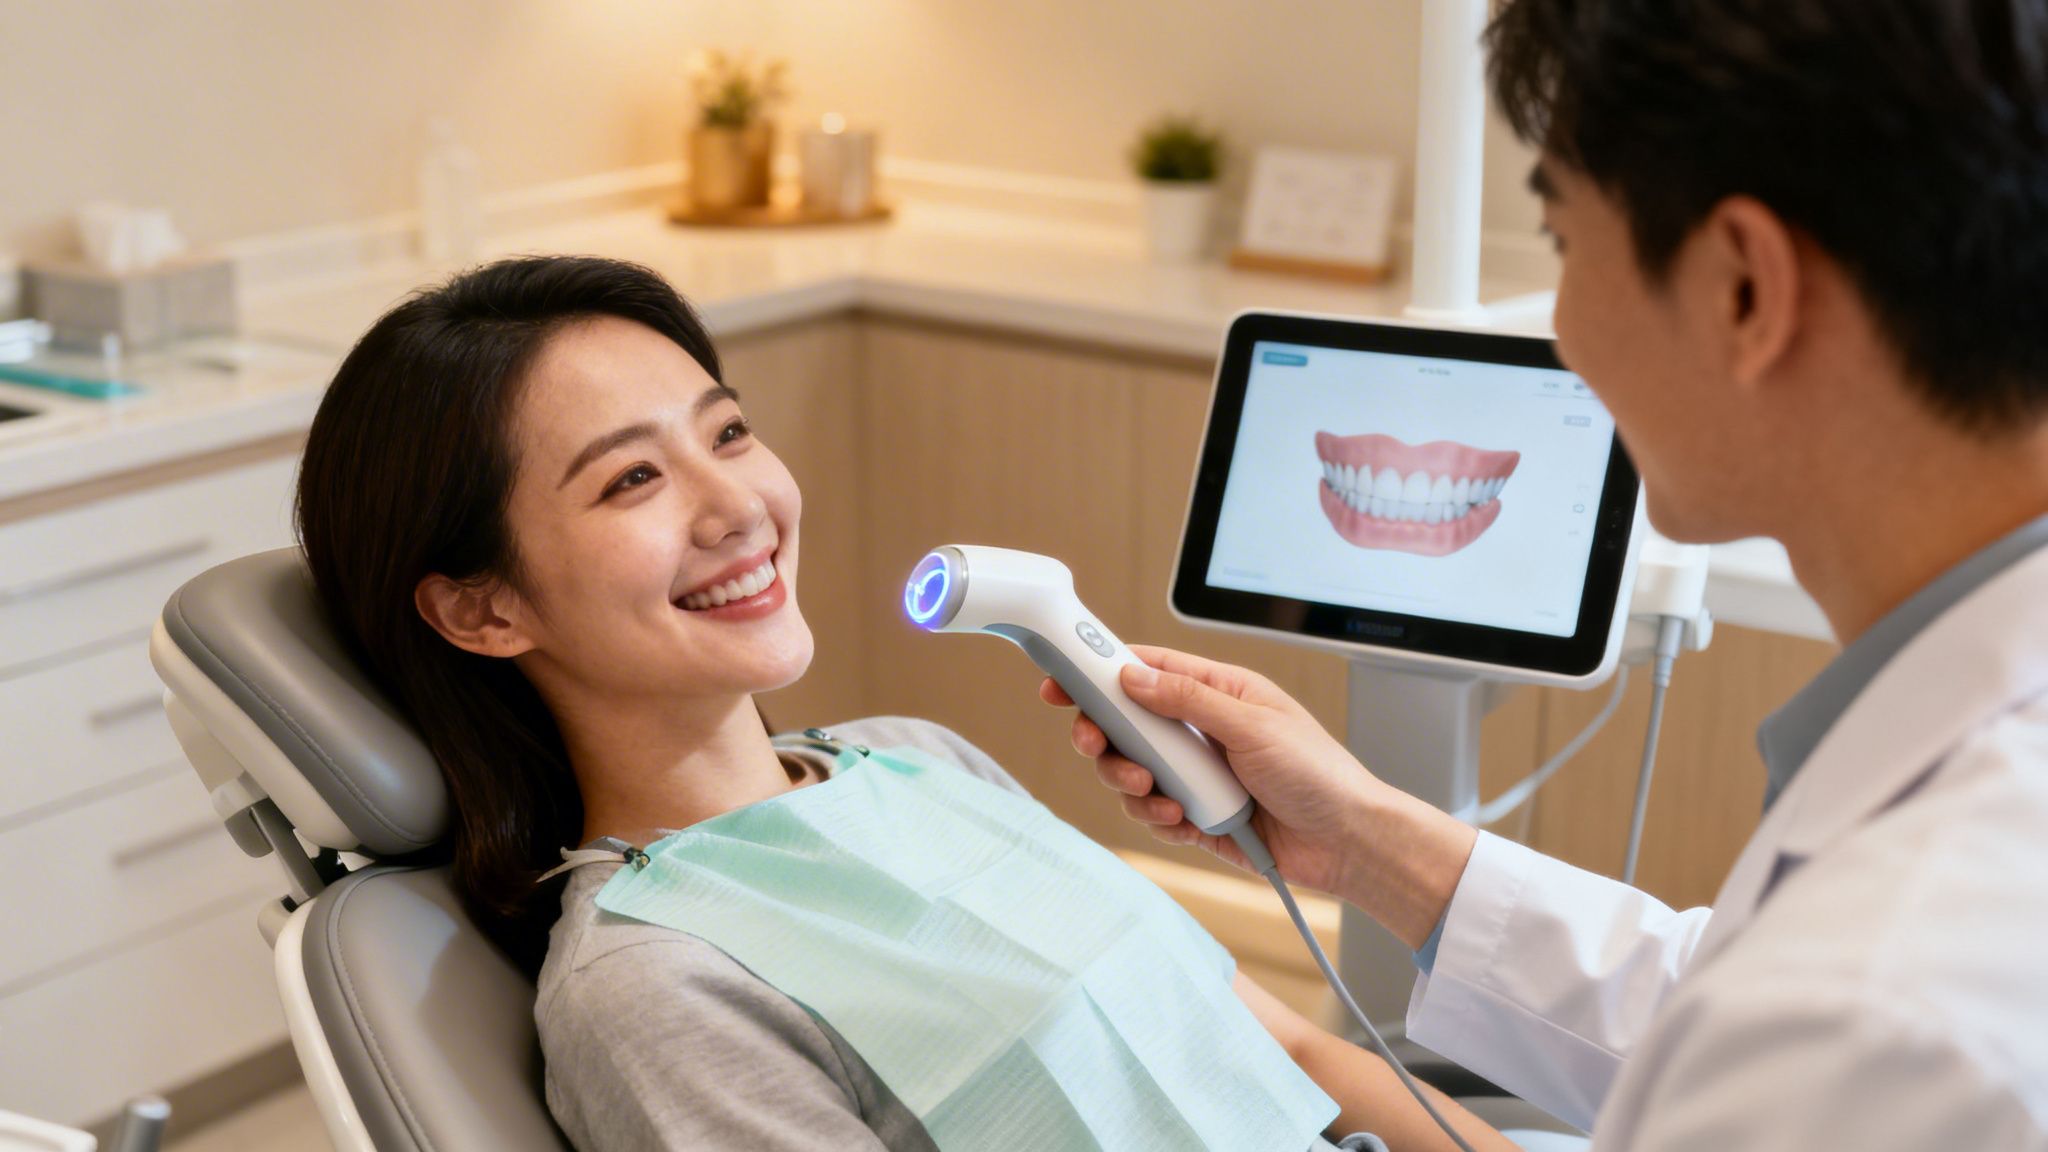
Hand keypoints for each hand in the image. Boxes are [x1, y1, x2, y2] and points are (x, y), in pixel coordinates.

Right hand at [1038, 645, 1377, 896]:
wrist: (1348, 843)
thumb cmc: (1319, 773)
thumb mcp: (1252, 723)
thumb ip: (1187, 699)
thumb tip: (1131, 675)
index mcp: (1218, 693)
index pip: (1147, 670)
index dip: (1100, 672)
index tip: (1061, 681)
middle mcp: (1202, 732)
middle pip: (1126, 725)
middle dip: (1104, 737)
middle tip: (1096, 745)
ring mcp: (1197, 776)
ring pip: (1132, 772)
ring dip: (1132, 783)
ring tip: (1156, 792)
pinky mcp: (1198, 819)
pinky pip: (1153, 815)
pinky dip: (1157, 818)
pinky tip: (1183, 819)